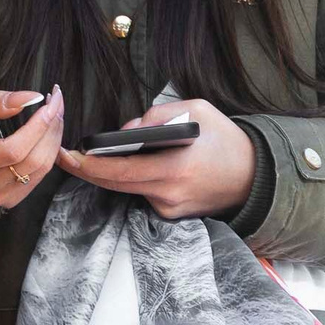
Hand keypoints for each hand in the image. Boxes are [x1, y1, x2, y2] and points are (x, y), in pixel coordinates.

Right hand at [0, 87, 64, 210]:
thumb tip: (31, 98)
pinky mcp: (6, 199)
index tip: (49, 102)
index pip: (13, 149)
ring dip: (53, 140)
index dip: (38, 126)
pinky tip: (47, 136)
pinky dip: (48, 155)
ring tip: (53, 115)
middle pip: (31, 161)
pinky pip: (38, 178)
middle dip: (51, 128)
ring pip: (39, 170)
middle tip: (56, 103)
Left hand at [58, 98, 254, 220]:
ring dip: (115, 172)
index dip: (88, 165)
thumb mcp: (197, 110)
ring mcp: (170, 209)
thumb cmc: (227, 140)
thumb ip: (156, 116)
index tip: (68, 154)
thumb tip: (126, 130)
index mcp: (174, 169)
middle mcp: (169, 195)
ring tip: (103, 154)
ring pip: (129, 189)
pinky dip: (137, 179)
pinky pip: (145, 193)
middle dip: (89, 169)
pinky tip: (137, 164)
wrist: (256, 176)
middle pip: (115, 185)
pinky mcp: (172, 214)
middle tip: (69, 155)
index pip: (118, 171)